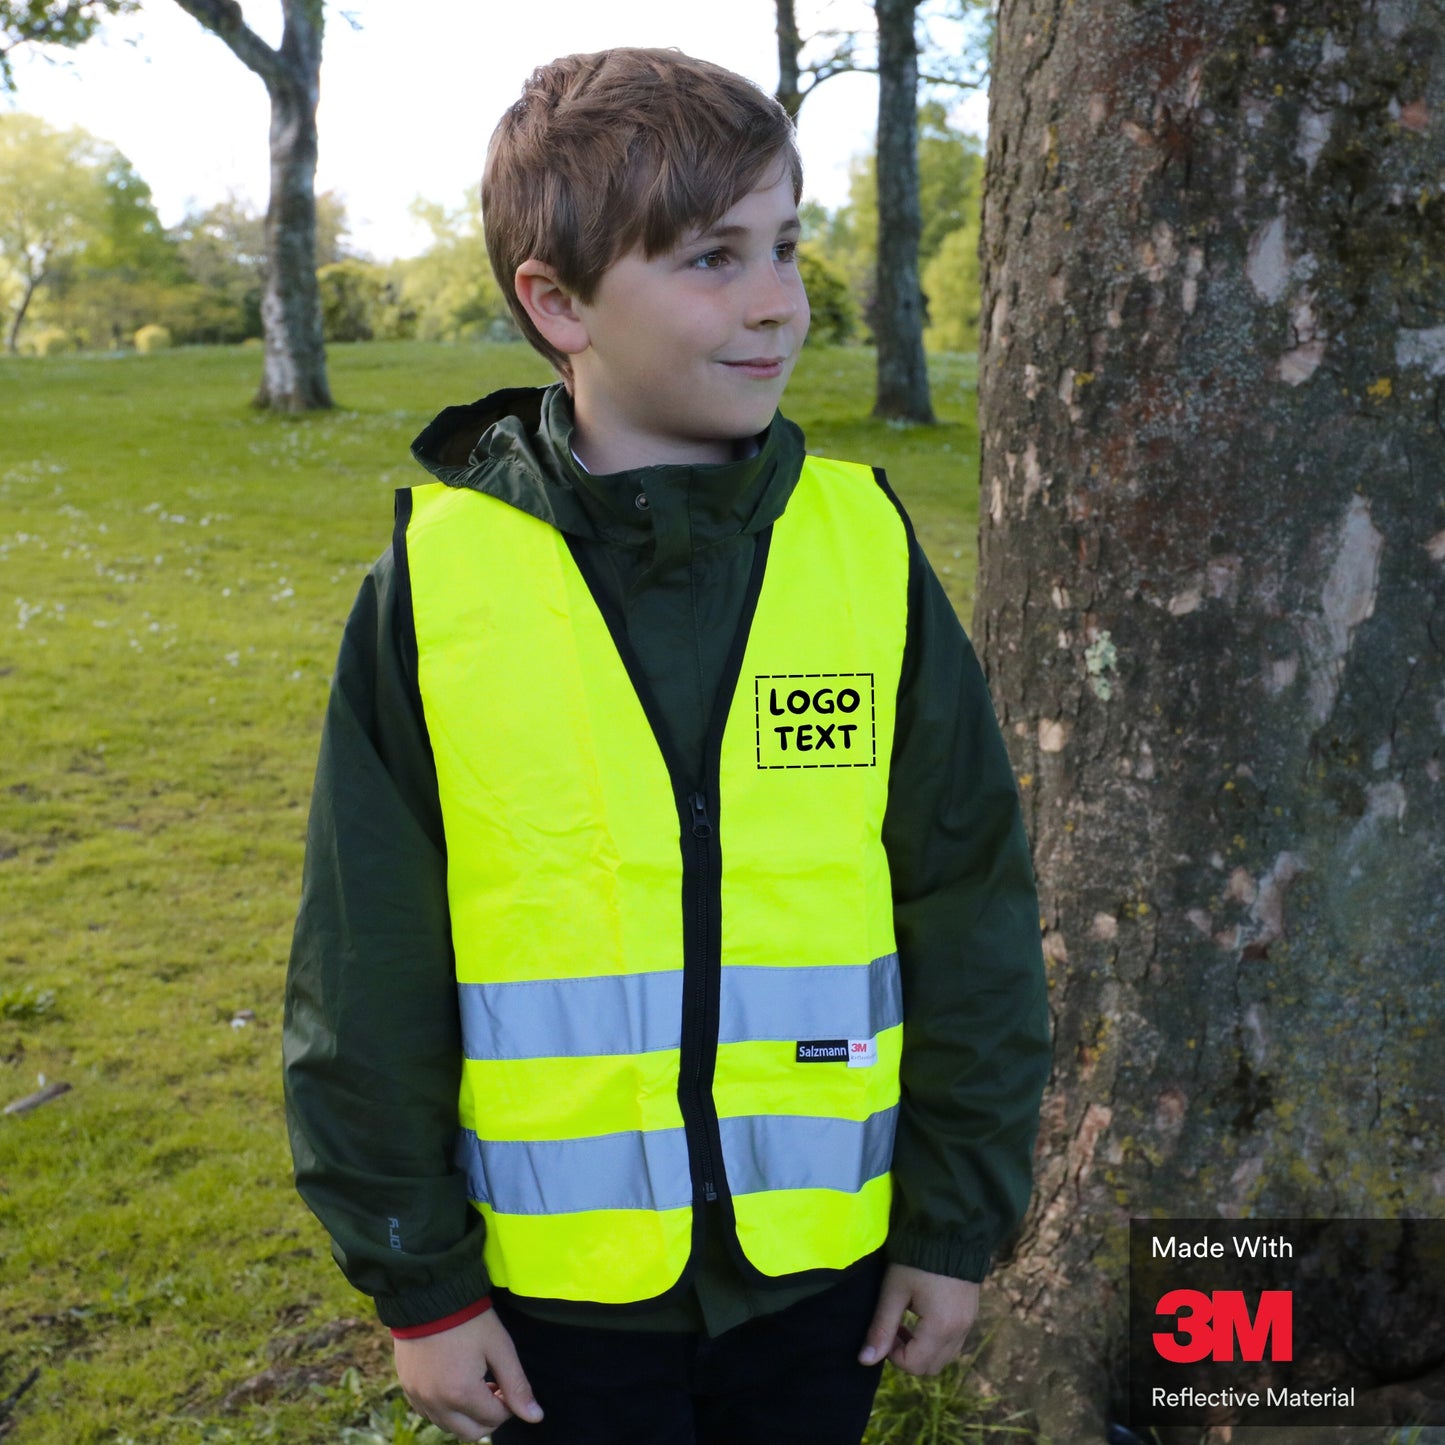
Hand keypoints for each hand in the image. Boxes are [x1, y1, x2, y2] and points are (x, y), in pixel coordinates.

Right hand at [394, 1309, 542, 1438]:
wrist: (428, 1294)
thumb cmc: (468, 1318)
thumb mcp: (499, 1346)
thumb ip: (516, 1385)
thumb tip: (535, 1417)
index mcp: (461, 1393)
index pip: (494, 1418)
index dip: (508, 1404)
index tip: (507, 1383)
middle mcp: (436, 1403)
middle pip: (471, 1433)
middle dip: (489, 1417)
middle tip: (495, 1388)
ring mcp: (418, 1397)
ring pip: (448, 1426)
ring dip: (467, 1415)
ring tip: (476, 1383)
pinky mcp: (408, 1388)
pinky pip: (429, 1413)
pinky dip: (445, 1408)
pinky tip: (454, 1382)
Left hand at [858, 1264, 978, 1376]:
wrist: (949, 1230)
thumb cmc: (916, 1259)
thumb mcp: (894, 1291)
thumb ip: (881, 1327)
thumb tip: (865, 1361)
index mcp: (941, 1328)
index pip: (914, 1365)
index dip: (893, 1354)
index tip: (885, 1330)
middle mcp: (959, 1331)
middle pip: (931, 1367)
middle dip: (908, 1355)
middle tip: (894, 1328)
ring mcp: (968, 1323)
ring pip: (944, 1356)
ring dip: (923, 1349)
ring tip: (907, 1321)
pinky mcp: (971, 1314)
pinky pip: (953, 1342)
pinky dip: (936, 1339)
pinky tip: (923, 1315)